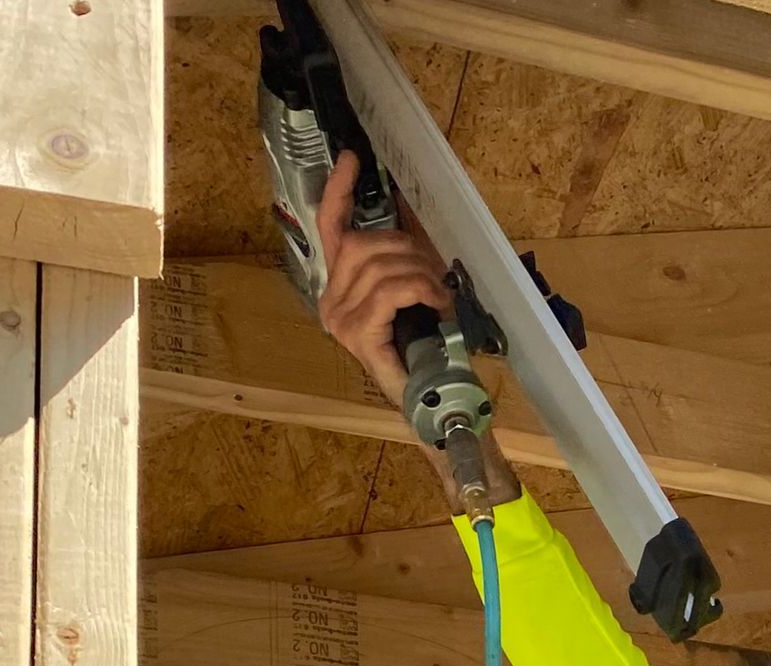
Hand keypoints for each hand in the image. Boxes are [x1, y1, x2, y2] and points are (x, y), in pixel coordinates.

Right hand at [315, 149, 452, 406]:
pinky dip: (419, 289)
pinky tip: (436, 302)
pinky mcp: (358, 334)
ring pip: (380, 267)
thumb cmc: (423, 350)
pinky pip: (389, 291)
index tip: (351, 160)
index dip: (338, 192)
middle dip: (406, 250)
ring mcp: (341, 320)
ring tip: (439, 294)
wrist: (430, 401)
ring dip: (419, 273)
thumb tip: (410, 220)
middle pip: (362, 245)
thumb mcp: (410, 295)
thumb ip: (401, 262)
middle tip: (434, 273)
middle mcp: (331, 301)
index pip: (331, 229)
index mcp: (339, 288)